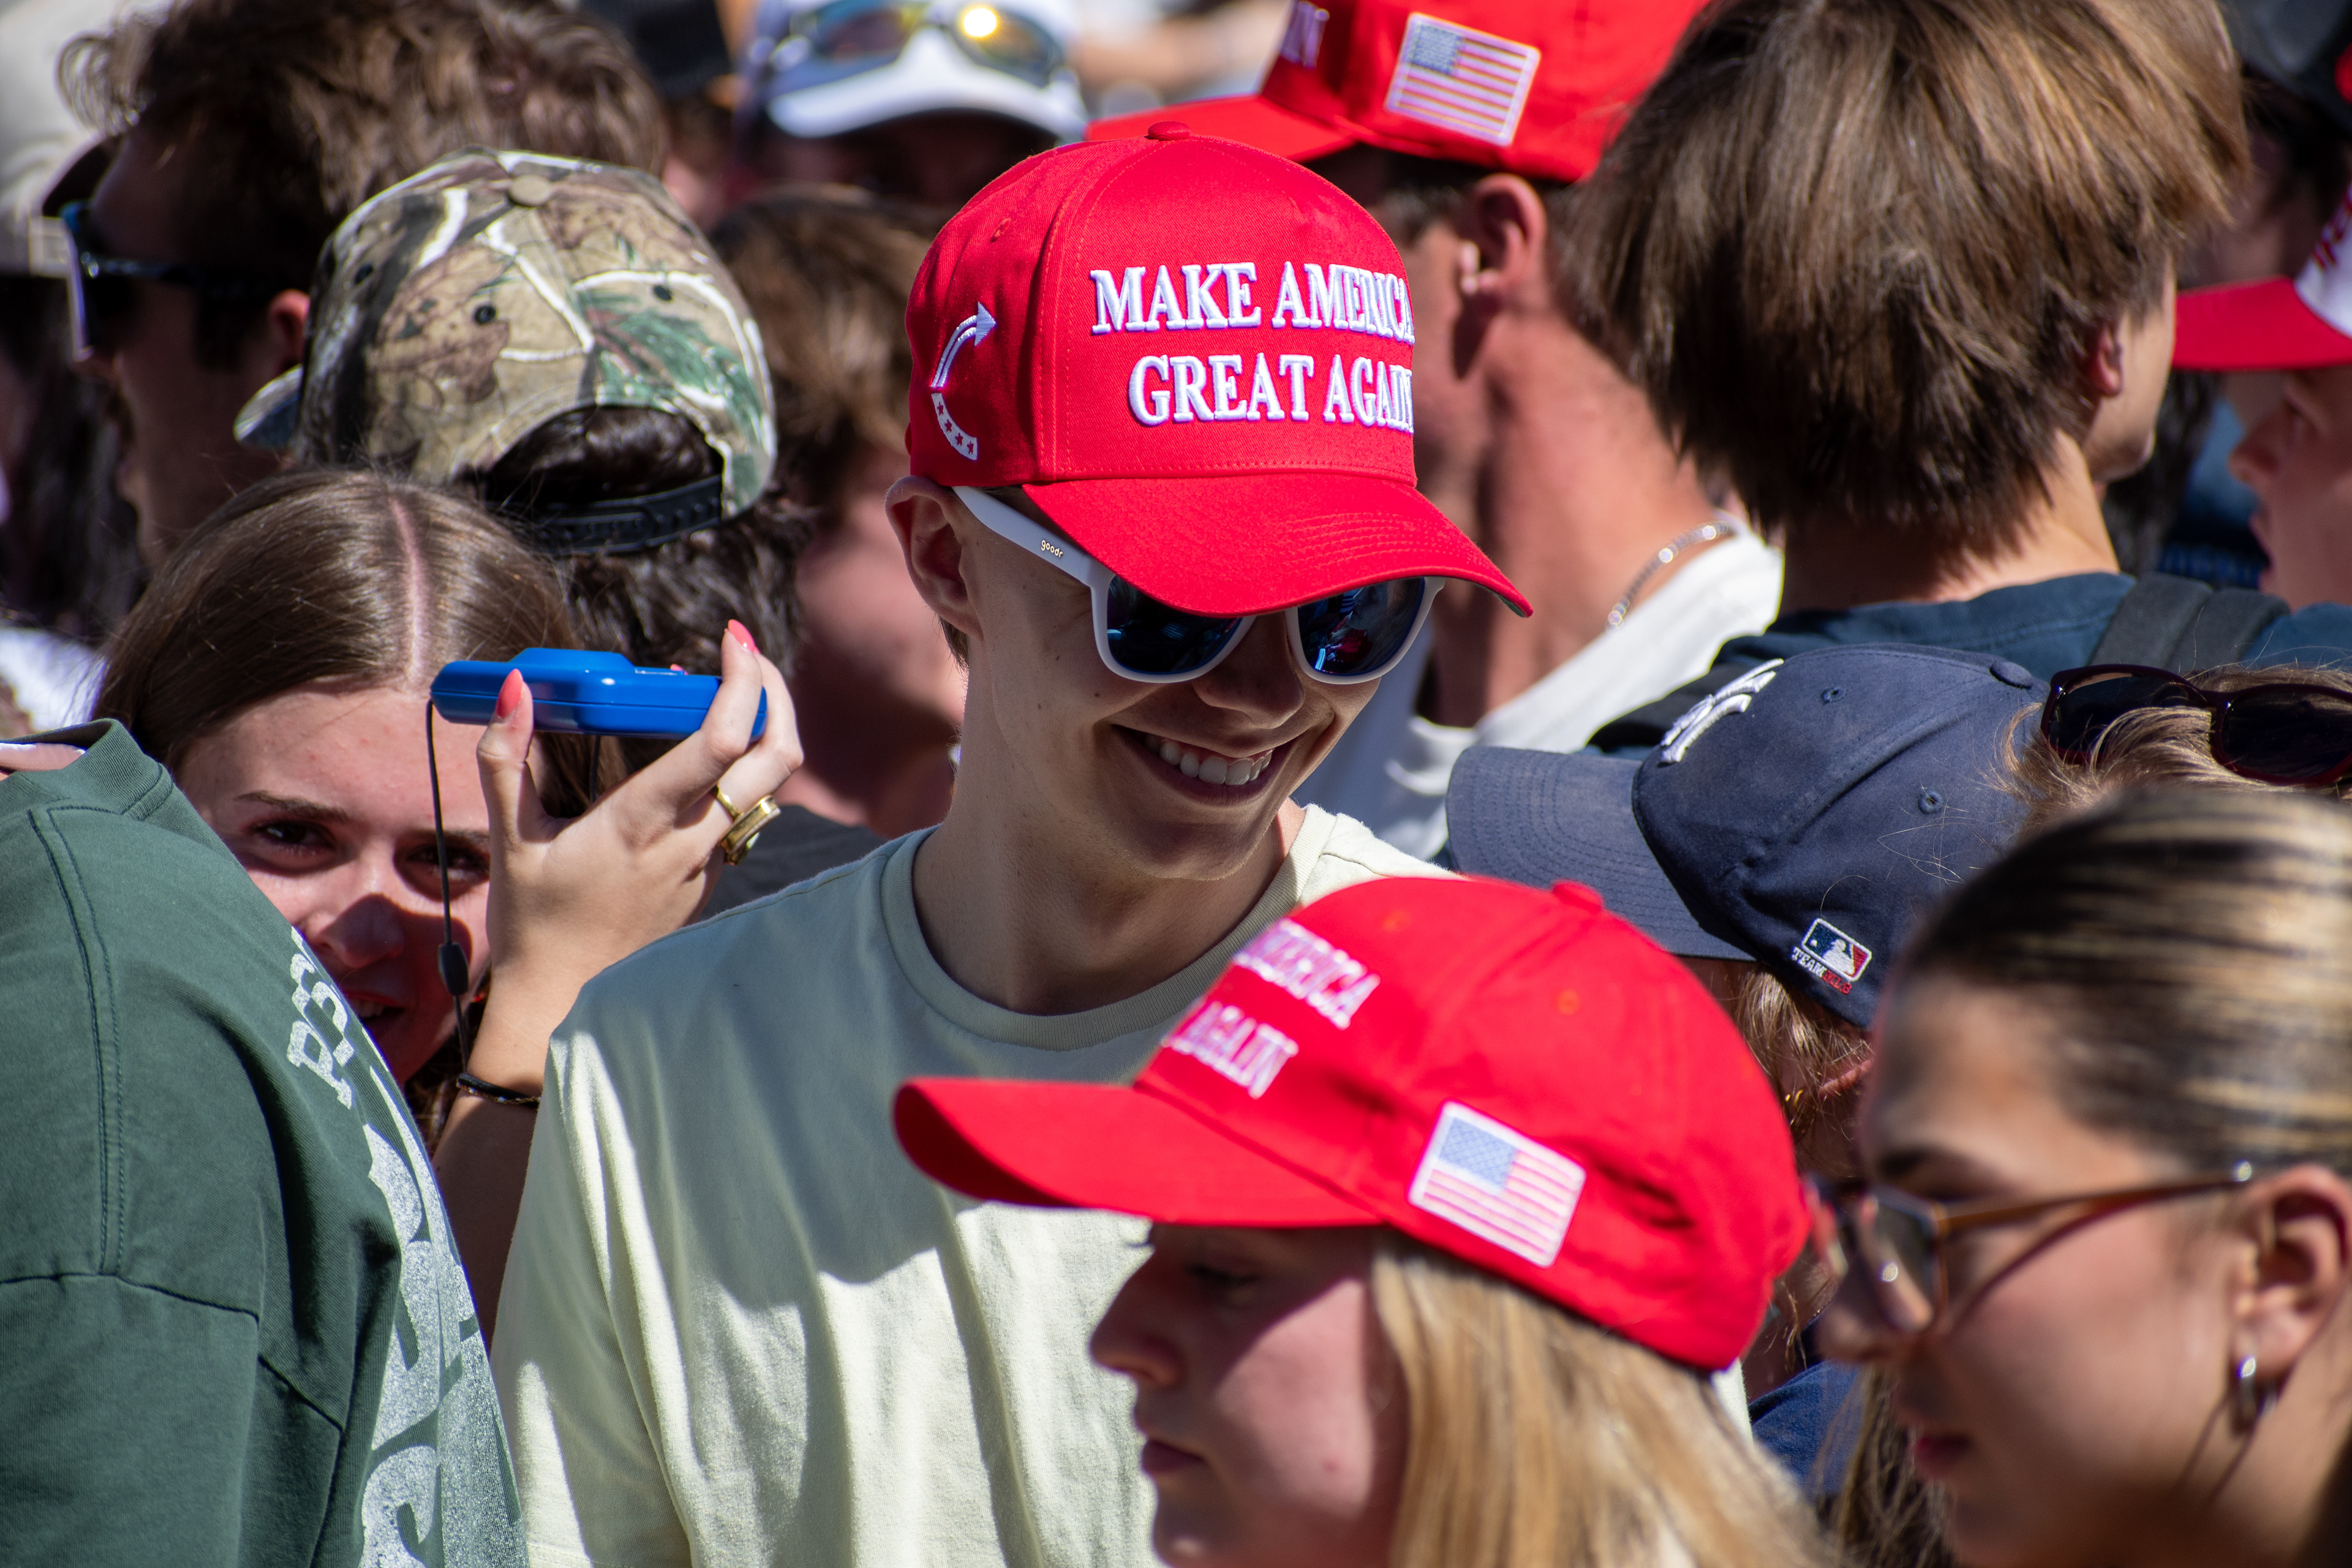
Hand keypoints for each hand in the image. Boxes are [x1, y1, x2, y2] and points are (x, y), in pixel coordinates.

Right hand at [465, 621, 801, 1090]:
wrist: (567, 1003)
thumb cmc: (534, 922)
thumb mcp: (512, 839)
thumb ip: (505, 758)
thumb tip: (514, 687)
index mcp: (643, 824)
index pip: (719, 743)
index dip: (741, 683)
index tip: (733, 638)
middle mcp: (691, 843)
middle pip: (775, 758)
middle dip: (775, 693)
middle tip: (747, 653)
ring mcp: (711, 864)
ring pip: (768, 787)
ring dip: (764, 730)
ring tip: (729, 688)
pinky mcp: (714, 880)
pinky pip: (746, 815)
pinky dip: (743, 770)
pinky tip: (708, 749)